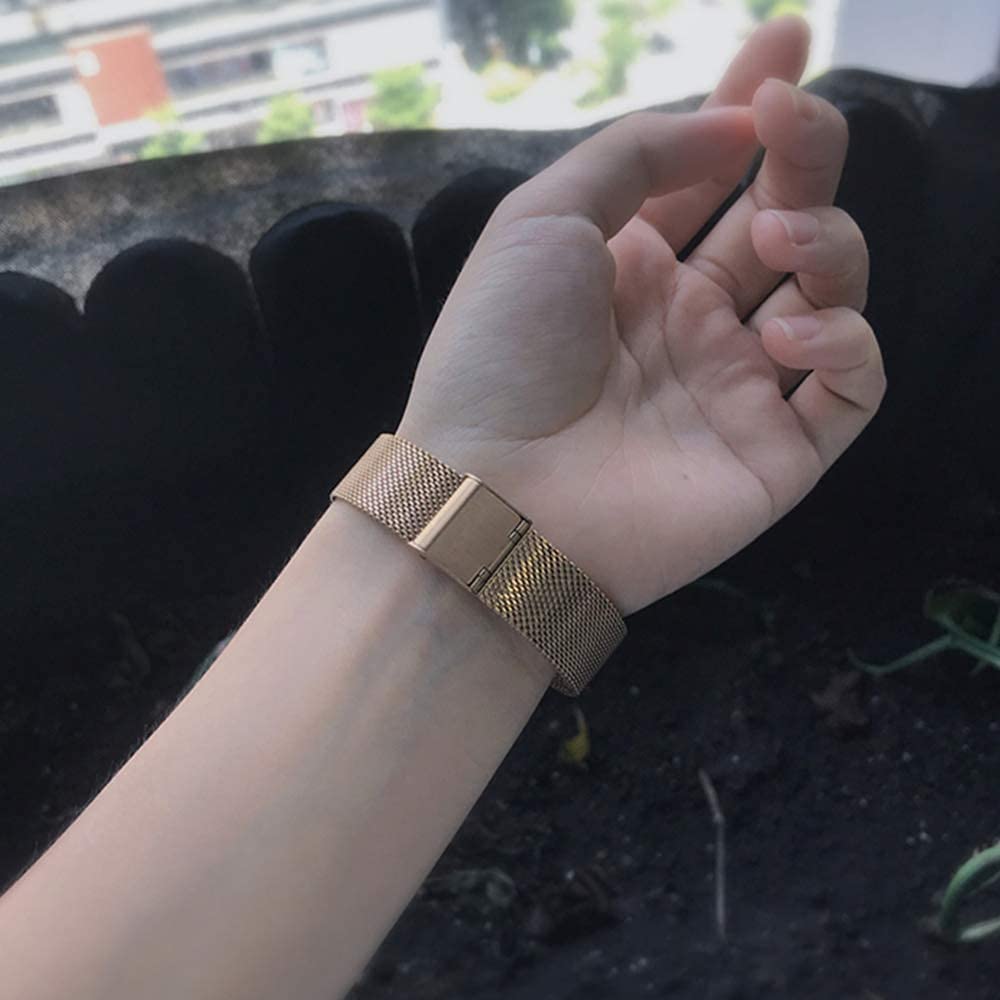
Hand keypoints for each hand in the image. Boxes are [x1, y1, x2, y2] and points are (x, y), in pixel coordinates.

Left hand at [398, 17, 883, 614]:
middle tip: (795, 116)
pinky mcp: (774, 454)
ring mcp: (737, 387)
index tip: (785, 44)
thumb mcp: (542, 220)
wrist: (492, 494)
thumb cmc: (499, 353)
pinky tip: (786, 330)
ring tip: (777, 237)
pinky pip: (852, 387)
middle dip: (806, 155)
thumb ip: (633, 156)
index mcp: (634, 269)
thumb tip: (729, 125)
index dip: (752, 110)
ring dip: (828, 242)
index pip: (714, 178)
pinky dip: (846, 343)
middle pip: (785, 219)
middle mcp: (692, 322)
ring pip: (832, 292)